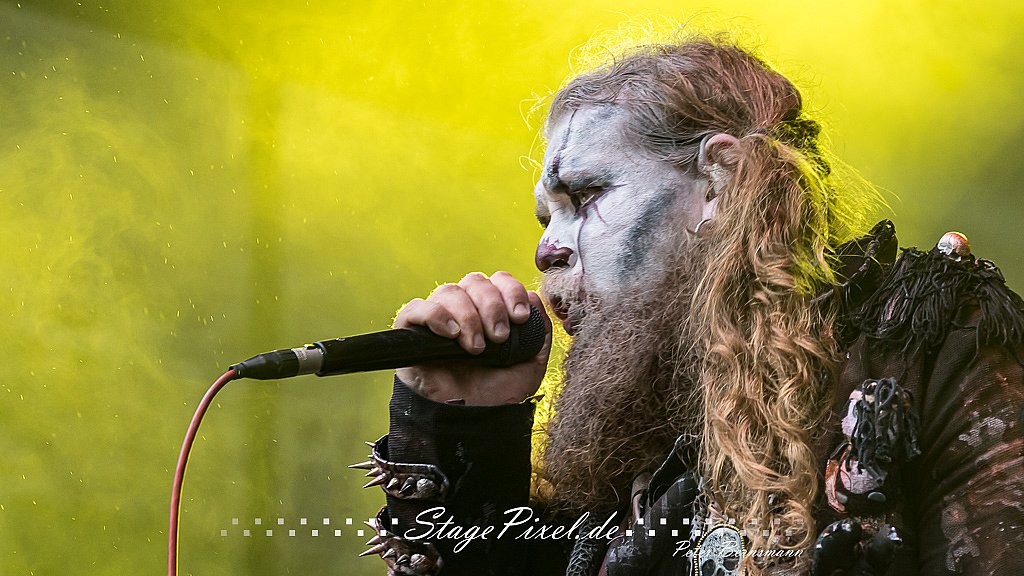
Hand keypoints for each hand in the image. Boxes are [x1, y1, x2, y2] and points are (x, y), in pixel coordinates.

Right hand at [394, 271, 551, 404]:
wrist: (473, 421)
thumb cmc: (498, 393)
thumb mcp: (531, 363)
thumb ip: (539, 331)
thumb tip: (534, 297)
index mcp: (489, 310)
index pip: (498, 280)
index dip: (511, 290)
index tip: (520, 317)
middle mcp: (464, 309)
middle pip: (474, 281)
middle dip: (492, 306)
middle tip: (499, 338)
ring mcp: (437, 320)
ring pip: (449, 291)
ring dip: (469, 316)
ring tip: (476, 348)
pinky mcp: (412, 333)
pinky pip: (417, 308)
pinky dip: (436, 315)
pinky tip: (451, 334)